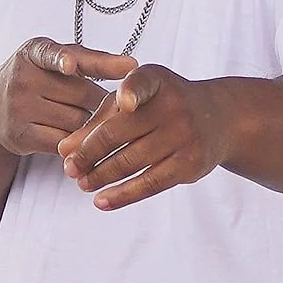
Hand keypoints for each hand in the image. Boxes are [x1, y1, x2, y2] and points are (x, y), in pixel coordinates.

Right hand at [0, 39, 138, 160]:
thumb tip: (132, 66)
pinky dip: (79, 144)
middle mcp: (23, 78)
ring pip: (76, 121)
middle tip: (118, 107)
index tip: (70, 66)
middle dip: (102, 102)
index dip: (62, 60)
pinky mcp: (21, 135)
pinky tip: (85, 142)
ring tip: (96, 123)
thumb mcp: (54, 59)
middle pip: (81, 94)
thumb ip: (91, 60)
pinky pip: (63, 143)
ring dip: (93, 124)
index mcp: (33, 52)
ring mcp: (19, 109)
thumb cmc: (38, 77)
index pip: (50, 54)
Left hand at [59, 63, 230, 209]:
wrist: (218, 118)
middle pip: (120, 133)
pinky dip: (122, 195)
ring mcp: (184, 135)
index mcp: (156, 81)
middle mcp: (173, 105)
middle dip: (89, 154)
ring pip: (132, 162)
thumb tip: (64, 150)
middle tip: (69, 169)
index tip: (125, 102)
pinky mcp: (190, 163)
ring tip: (82, 184)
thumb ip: (100, 120)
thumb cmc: (163, 107)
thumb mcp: (135, 101)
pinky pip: (149, 183)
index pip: (142, 84)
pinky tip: (102, 202)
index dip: (134, 92)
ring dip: (101, 177)